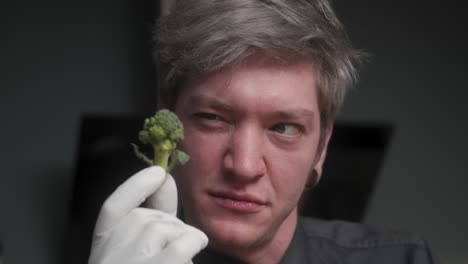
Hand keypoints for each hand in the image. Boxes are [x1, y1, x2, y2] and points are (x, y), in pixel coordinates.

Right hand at [88, 166, 207, 263]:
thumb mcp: (131, 254)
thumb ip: (146, 221)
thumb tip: (163, 181)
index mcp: (102, 248)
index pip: (113, 207)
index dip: (136, 185)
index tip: (157, 172)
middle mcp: (113, 251)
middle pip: (152, 217)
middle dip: (170, 228)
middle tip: (167, 255)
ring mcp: (136, 258)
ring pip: (173, 226)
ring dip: (183, 241)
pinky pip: (188, 238)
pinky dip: (194, 244)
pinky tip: (188, 257)